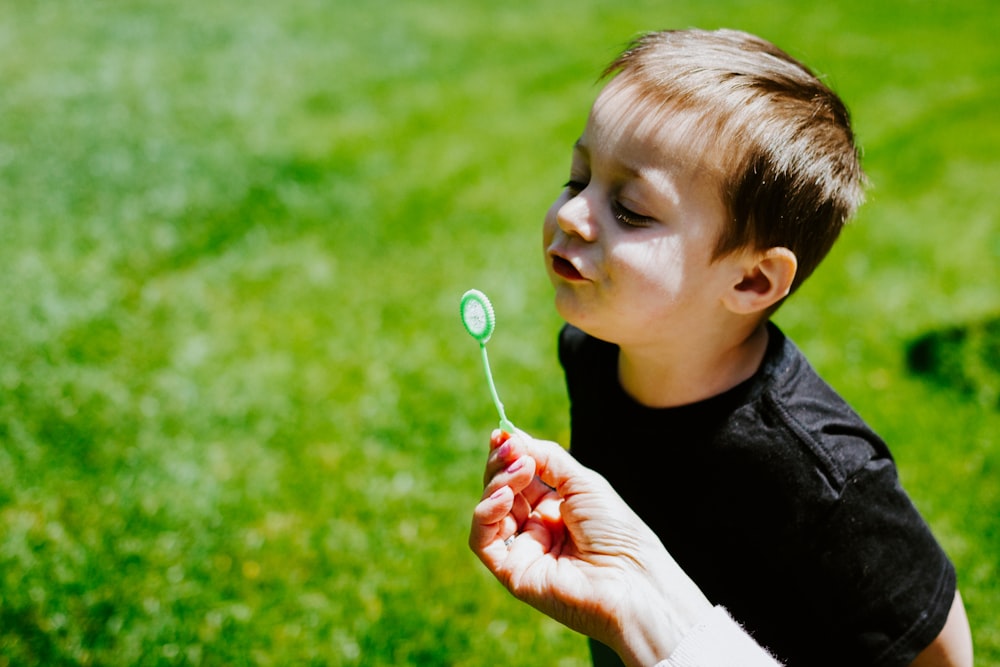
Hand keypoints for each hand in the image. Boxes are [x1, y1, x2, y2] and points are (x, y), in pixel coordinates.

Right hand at [470, 430, 712, 666]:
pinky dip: (486, 513)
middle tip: (511, 449)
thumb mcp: (582, 481)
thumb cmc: (617, 530)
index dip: (508, 455)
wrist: (632, 577)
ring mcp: (523, 550)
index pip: (520, 477)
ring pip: (488, 511)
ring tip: (520, 470)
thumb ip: (546, 458)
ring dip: (497, 483)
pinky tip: (503, 496)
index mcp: (556, 508)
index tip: (501, 433)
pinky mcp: (511, 572)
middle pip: (501, 490)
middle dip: (502, 464)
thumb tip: (511, 434)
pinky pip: (482, 540)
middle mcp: (537, 528)